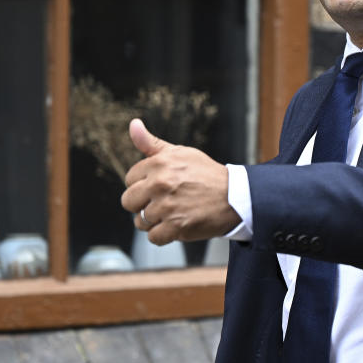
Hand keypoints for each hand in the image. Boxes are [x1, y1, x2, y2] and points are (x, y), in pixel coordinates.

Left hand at [121, 119, 240, 244]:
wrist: (234, 196)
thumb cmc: (206, 174)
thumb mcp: (180, 153)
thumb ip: (151, 143)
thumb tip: (133, 124)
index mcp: (159, 164)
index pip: (129, 179)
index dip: (142, 184)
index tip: (158, 186)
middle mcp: (160, 184)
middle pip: (128, 201)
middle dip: (142, 203)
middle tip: (161, 201)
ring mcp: (167, 207)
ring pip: (140, 221)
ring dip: (154, 221)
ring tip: (171, 213)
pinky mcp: (176, 227)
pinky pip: (153, 237)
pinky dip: (163, 235)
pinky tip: (175, 225)